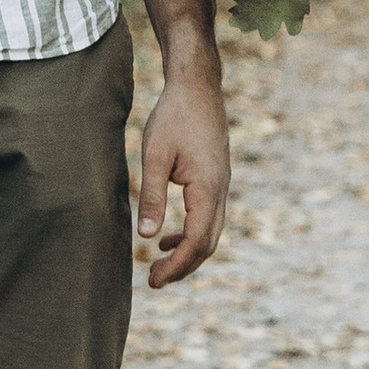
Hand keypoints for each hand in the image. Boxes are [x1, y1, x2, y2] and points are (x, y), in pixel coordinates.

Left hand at [135, 53, 228, 286]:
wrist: (197, 87)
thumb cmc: (174, 117)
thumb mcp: (155, 155)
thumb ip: (153, 196)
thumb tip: (146, 237)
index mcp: (208, 188)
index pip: (196, 241)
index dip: (176, 266)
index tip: (153, 280)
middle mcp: (221, 190)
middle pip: (208, 244)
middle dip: (183, 267)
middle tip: (154, 281)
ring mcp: (222, 184)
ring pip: (211, 232)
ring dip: (188, 253)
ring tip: (159, 265)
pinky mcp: (216, 178)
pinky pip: (208, 216)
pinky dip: (191, 233)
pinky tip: (167, 237)